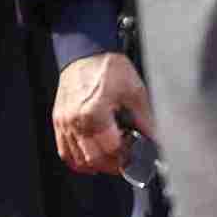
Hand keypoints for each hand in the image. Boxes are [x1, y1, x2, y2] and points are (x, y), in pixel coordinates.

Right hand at [52, 51, 153, 174]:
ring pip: (79, 160)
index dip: (129, 157)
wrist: (85, 52)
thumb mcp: (135, 93)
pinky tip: (92, 157)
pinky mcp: (58, 120)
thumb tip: (158, 144)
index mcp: (94, 113)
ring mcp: (64, 122)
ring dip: (97, 164)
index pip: (113, 151)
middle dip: (114, 165)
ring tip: (112, 156)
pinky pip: (65, 151)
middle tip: (128, 158)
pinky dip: (78, 160)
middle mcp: (75, 120)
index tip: (138, 154)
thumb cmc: (109, 68)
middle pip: (95, 159)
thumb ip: (146, 122)